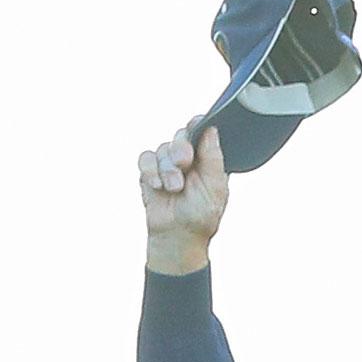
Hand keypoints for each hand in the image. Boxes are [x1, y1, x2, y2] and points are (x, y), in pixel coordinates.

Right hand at [140, 123, 227, 273]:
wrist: (178, 236)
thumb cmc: (200, 216)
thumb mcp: (215, 188)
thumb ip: (213, 158)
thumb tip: (212, 130)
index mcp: (207, 158)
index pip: (202, 131)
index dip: (198, 124)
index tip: (196, 124)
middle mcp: (188, 158)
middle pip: (181, 135)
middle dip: (181, 149)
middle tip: (184, 163)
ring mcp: (168, 164)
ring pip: (163, 148)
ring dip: (167, 169)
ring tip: (174, 188)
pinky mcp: (150, 173)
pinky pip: (145, 158)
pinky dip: (150, 170)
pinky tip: (157, 185)